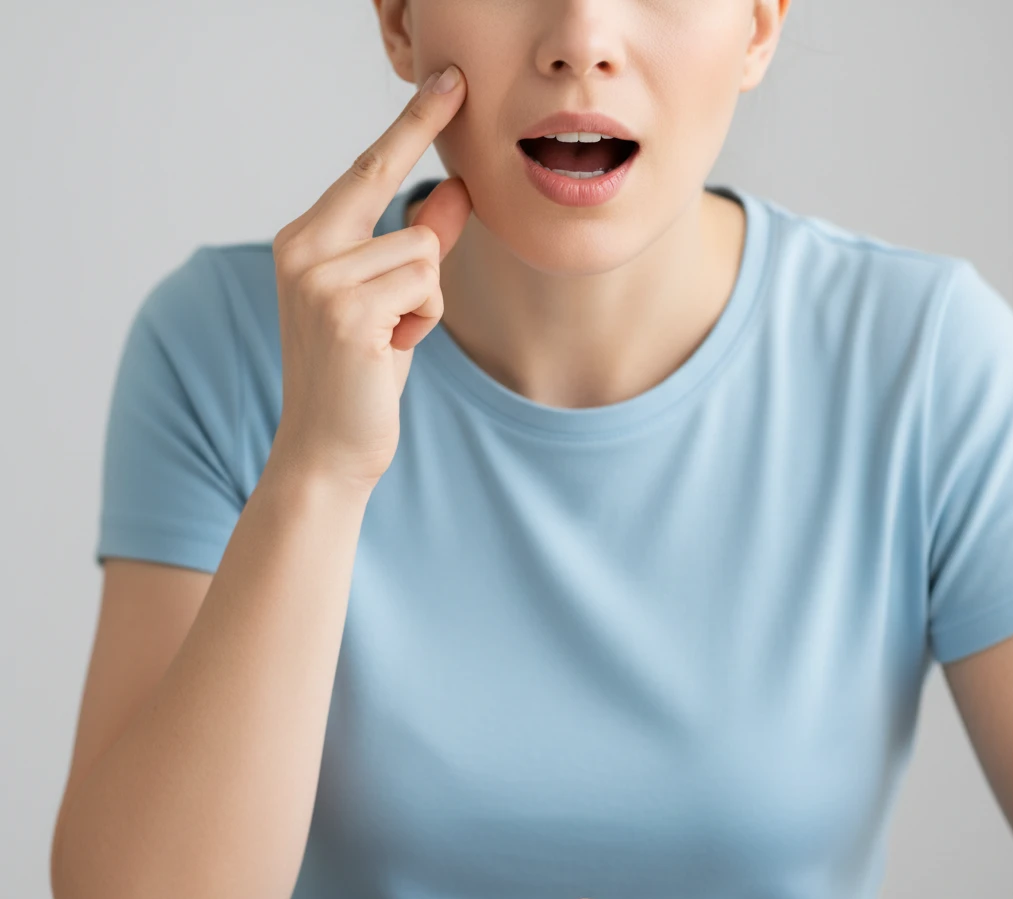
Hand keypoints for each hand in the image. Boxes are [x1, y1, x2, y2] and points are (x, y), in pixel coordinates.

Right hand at [269, 64, 472, 489]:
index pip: (367, 171)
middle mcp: (303, 249)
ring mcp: (320, 278)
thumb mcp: (393, 303)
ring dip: (426, 301)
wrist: (328, 450)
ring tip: (390, 339)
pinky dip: (422, 321)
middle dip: (424, 218)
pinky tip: (389, 352)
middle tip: (440, 138)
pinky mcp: (345, 310)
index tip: (447, 80)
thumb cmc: (360, 377)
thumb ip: (417, 247)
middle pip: (402, 207)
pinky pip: (425, 285)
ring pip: (423, 252)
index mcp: (305, 241)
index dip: (411, 125)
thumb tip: (457, 193)